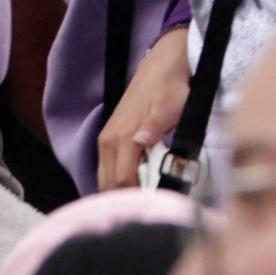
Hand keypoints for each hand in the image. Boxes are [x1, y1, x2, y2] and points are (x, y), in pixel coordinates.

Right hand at [101, 24, 197, 191]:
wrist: (161, 66)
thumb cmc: (170, 88)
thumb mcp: (171, 107)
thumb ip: (155, 127)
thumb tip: (139, 142)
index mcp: (123, 137)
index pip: (121, 181)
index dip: (135, 198)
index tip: (152, 207)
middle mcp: (108, 142)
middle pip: (108, 185)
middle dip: (125, 200)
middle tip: (147, 208)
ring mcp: (106, 140)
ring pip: (104, 179)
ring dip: (120, 192)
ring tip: (142, 200)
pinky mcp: (109, 139)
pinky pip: (106, 169)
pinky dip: (116, 181)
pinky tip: (134, 186)